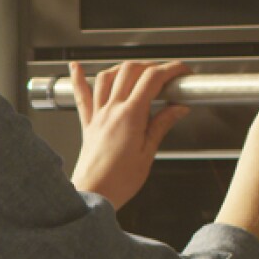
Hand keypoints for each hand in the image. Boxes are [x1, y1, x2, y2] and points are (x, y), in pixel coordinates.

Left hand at [66, 59, 192, 208]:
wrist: (94, 193)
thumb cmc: (119, 180)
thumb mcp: (149, 153)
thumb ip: (162, 125)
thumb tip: (178, 108)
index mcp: (130, 116)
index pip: (152, 79)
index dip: (170, 69)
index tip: (181, 71)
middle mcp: (112, 110)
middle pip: (130, 71)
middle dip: (151, 66)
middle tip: (165, 73)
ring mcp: (97, 114)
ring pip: (107, 77)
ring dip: (123, 68)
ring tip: (137, 70)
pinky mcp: (87, 123)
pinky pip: (81, 95)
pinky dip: (78, 77)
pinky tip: (76, 67)